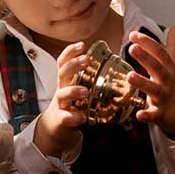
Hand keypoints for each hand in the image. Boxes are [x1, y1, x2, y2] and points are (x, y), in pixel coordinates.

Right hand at [33, 42, 88, 156]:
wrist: (56, 129)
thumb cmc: (72, 106)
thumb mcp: (79, 91)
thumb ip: (92, 83)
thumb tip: (118, 70)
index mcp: (67, 81)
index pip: (64, 62)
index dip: (71, 52)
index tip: (82, 44)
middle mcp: (61, 90)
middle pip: (62, 73)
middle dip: (73, 65)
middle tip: (86, 60)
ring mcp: (60, 105)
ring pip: (62, 95)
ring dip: (73, 91)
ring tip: (85, 91)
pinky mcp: (60, 121)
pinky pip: (64, 118)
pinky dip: (72, 117)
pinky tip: (80, 117)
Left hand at [126, 26, 174, 141]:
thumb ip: (174, 47)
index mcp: (170, 69)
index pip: (160, 53)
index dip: (147, 43)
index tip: (133, 35)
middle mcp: (167, 82)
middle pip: (157, 67)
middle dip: (145, 58)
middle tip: (132, 48)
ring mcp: (165, 98)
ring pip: (153, 90)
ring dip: (142, 83)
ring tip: (130, 76)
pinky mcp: (162, 115)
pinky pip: (154, 115)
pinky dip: (147, 115)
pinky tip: (139, 114)